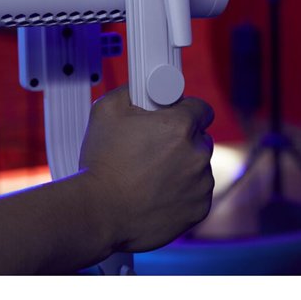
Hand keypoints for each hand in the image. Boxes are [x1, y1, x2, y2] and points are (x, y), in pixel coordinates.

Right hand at [78, 87, 214, 253]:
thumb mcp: (106, 110)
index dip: (185, 110)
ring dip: (183, 167)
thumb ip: (131, 91)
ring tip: (151, 175)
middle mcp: (197, 154)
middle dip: (182, 140)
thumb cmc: (103, 164)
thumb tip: (140, 88)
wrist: (99, 211)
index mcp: (180, 126)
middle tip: (155, 148)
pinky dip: (183, 193)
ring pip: (199, 167)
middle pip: (200, 138)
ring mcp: (201, 184)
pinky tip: (158, 193)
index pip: (201, 108)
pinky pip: (197, 193)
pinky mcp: (199, 209)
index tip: (174, 117)